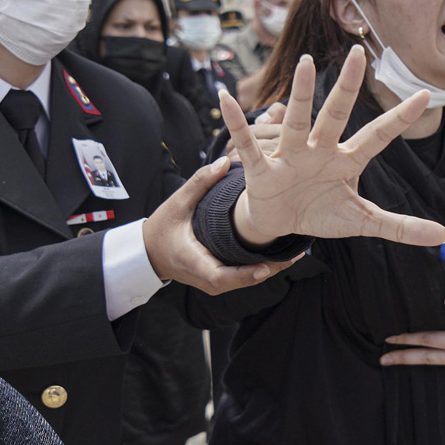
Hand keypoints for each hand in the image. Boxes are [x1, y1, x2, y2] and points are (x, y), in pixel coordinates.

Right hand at [144, 156, 302, 293]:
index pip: (220, 277)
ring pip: (245, 282)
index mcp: (193, 261)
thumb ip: (201, 182)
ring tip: (294, 253)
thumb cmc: (162, 229)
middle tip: (295, 254)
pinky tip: (279, 256)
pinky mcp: (218, 281)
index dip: (244, 274)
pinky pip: (242, 278)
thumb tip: (226, 161)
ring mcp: (212, 283)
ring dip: (269, 269)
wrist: (149, 253)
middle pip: (242, 281)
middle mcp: (205, 278)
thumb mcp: (177, 203)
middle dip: (269, 269)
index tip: (264, 266)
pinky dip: (260, 269)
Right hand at [224, 46, 444, 247]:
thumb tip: (444, 236)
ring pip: (297, 122)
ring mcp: (290, 156)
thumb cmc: (321, 212)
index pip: (377, 136)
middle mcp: (319, 150)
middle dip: (346, 88)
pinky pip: (246, 145)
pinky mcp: (262, 169)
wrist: (280, 222)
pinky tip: (225, 100)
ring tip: (304, 64)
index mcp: (346, 161)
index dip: (399, 119)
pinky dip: (236, 124)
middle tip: (358, 54)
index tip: (424, 94)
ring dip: (300, 95)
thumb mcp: (361, 221)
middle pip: (336, 116)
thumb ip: (399, 226)